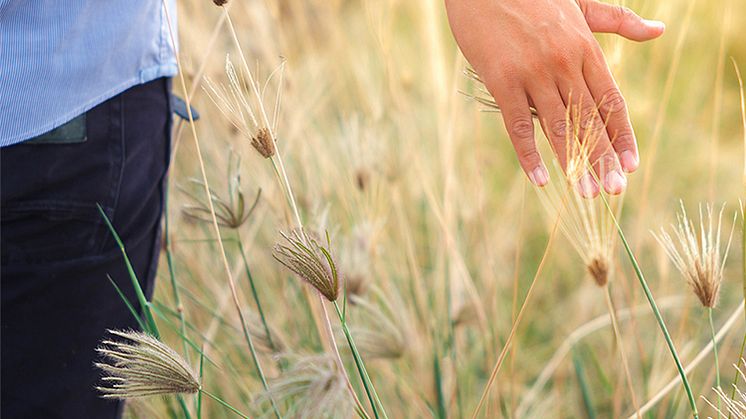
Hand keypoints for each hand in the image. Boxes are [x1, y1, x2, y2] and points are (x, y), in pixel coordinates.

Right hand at [446, 0, 663, 195]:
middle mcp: (563, 63)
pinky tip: (539, 178)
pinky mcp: (502, 80)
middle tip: (614, 191)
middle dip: (603, 158)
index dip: (622, 134)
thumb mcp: (579, 4)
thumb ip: (617, 21)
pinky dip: (528, 153)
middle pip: (589, 120)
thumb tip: (658, 31)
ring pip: (558, 126)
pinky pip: (518, 124)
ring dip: (573, 164)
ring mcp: (532, 73)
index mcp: (584, 48)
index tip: (630, 164)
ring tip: (586, 193)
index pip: (610, 100)